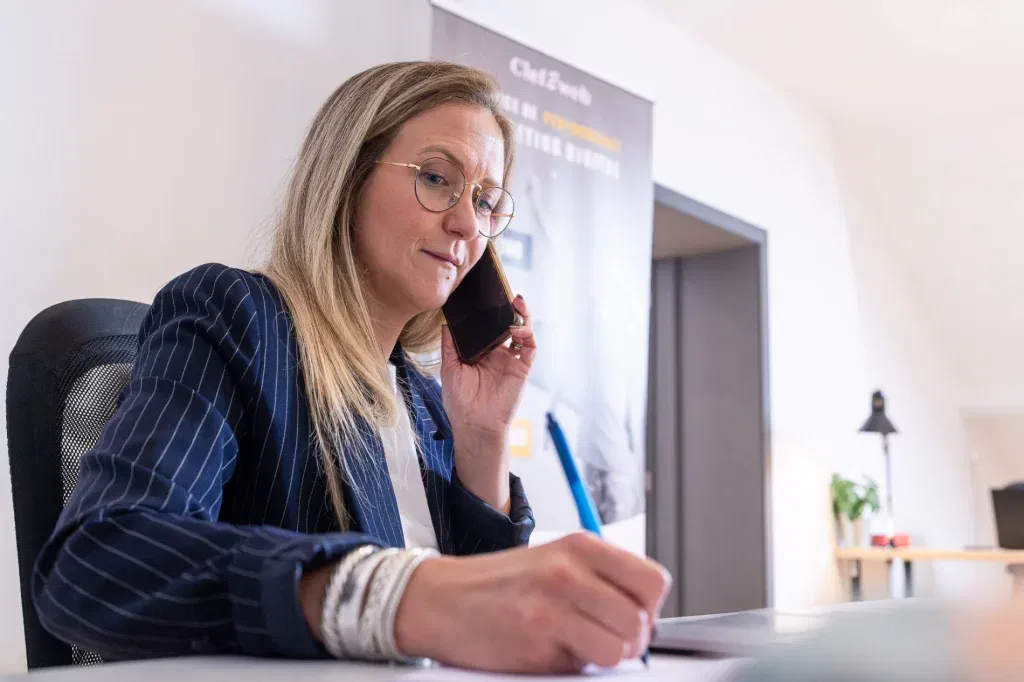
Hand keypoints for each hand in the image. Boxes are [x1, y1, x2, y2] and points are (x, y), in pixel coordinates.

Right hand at [394, 532, 671, 672]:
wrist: (441, 598)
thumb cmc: (500, 584)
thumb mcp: (555, 560)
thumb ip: (599, 578)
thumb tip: (643, 616)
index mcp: (581, 546)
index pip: (654, 580)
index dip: (648, 608)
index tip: (628, 616)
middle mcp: (570, 570)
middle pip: (641, 620)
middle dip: (630, 640)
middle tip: (604, 639)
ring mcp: (553, 605)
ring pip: (621, 648)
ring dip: (606, 656)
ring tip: (579, 646)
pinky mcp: (537, 639)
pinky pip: (584, 667)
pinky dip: (573, 666)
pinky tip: (550, 650)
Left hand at [440, 295, 534, 509]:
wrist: (473, 424)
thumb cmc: (460, 401)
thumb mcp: (449, 368)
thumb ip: (449, 345)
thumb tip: (444, 322)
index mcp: (482, 350)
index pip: (488, 324)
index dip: (490, 310)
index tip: (485, 294)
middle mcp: (498, 352)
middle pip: (507, 323)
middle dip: (508, 307)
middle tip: (505, 292)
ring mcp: (511, 359)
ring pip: (522, 331)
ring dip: (521, 315)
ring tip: (516, 303)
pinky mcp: (521, 368)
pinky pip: (529, 348)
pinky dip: (526, 335)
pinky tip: (516, 328)